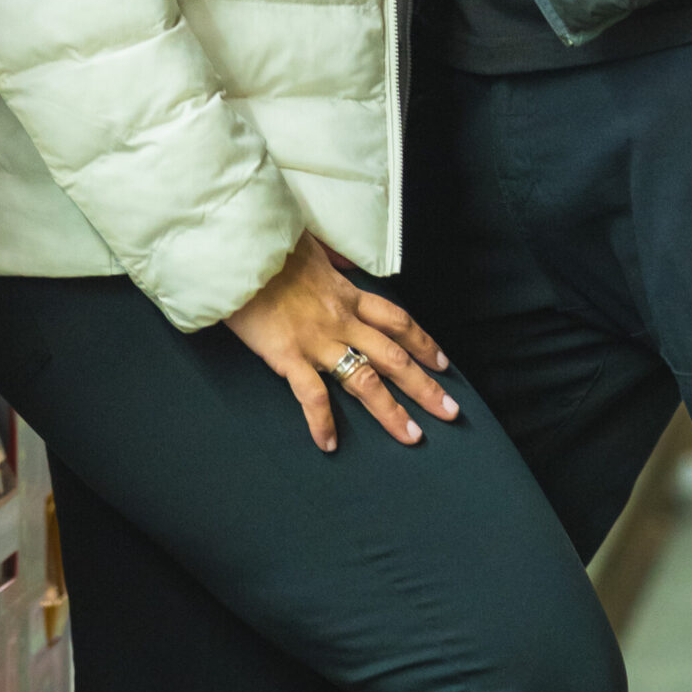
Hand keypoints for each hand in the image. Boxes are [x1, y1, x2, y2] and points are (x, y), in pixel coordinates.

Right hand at [225, 233, 459, 453]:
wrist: (241, 248)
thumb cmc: (273, 247)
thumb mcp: (313, 246)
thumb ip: (332, 261)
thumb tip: (342, 264)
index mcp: (347, 295)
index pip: (397, 321)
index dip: (423, 343)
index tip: (442, 363)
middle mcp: (342, 320)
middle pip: (394, 356)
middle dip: (425, 386)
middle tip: (450, 412)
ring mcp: (317, 340)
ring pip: (365, 379)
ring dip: (391, 411)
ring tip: (412, 436)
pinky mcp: (288, 355)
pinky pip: (311, 395)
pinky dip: (321, 421)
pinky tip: (328, 444)